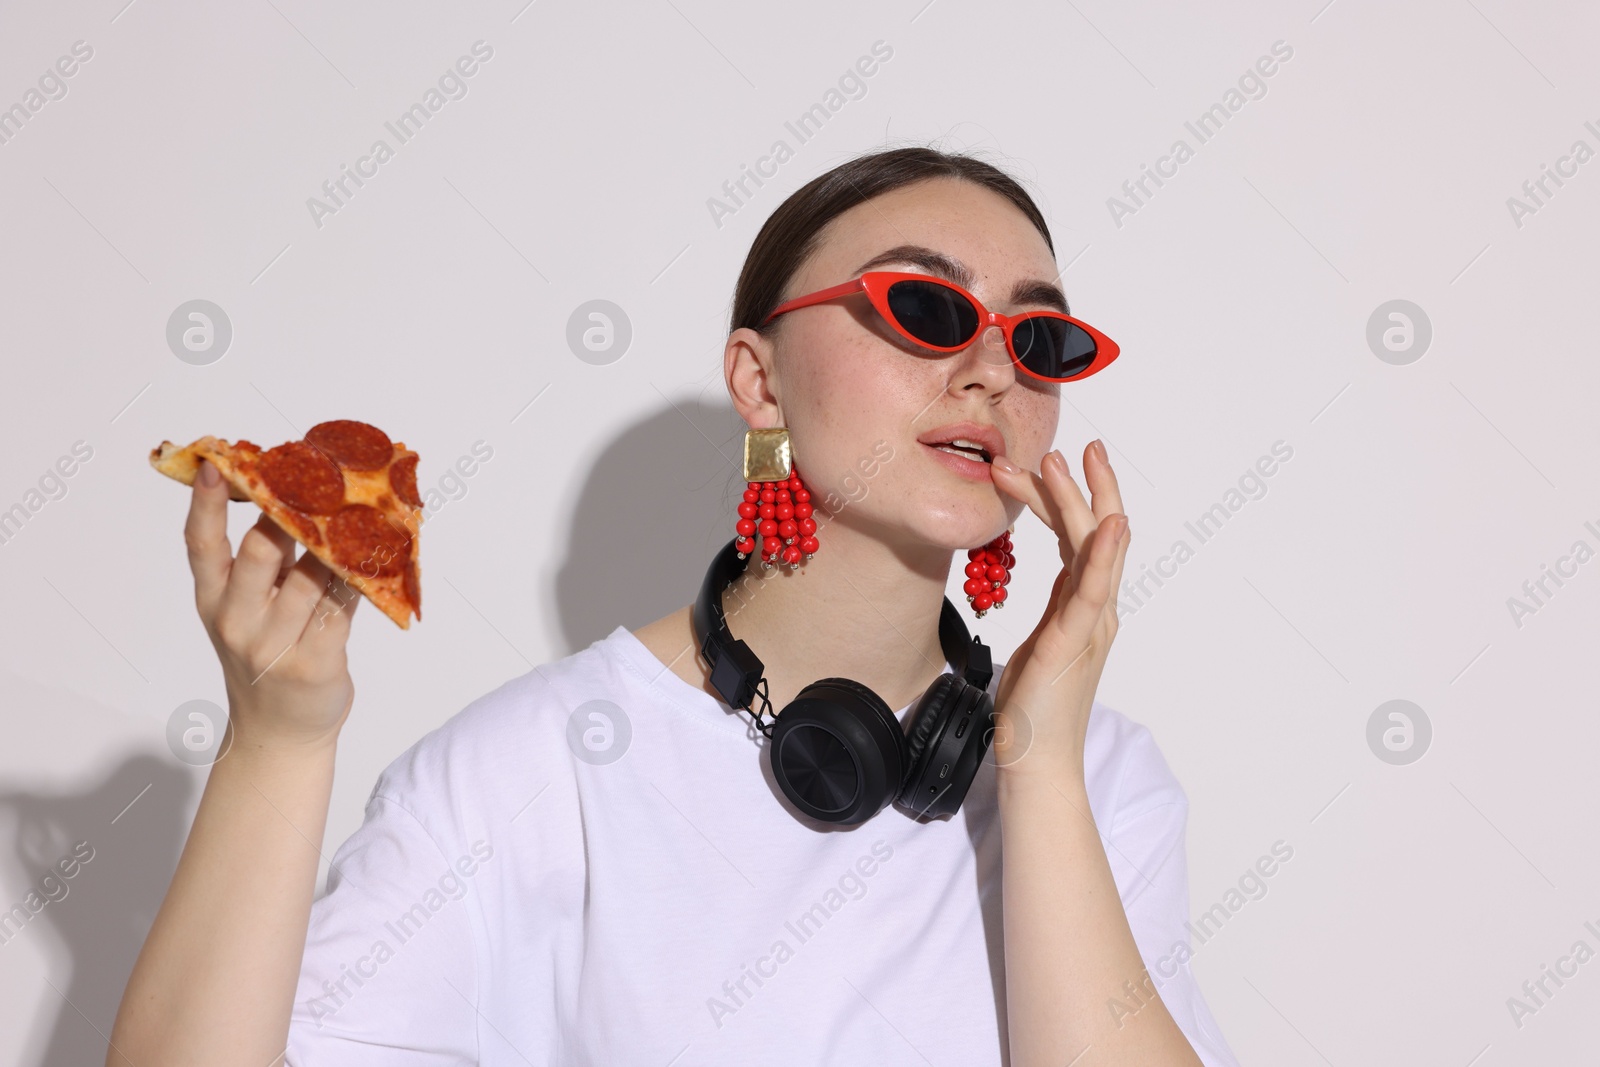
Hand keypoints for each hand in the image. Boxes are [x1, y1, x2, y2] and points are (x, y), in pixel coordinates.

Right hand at [185, 460, 359, 748]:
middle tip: (314, 477)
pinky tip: (377, 556)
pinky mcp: (316, 662)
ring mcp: (275, 644)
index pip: (201, 546)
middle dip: (287, 510)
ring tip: (358, 507)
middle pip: (259, 551)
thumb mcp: (246, 613)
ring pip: (310, 575)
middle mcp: (238, 620)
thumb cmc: (267, 660)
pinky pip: (342, 606)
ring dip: (336, 540)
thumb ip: (261, 566)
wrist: (279, 732)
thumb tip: (297, 503)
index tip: (212, 464)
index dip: (204, 504)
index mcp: (214, 601)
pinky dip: (360, 578)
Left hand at [985, 440, 1128, 777]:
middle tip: (1080, 444)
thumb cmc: (1035, 707)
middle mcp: (1096, 609)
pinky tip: (1110, 524)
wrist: (1036, 758)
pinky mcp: (1075, 640)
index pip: (1079, 540)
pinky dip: (1106, 554)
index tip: (1056, 463)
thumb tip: (1055, 575)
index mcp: (1084, 607)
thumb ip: (1055, 607)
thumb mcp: (1042, 641)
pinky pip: (1094, 589)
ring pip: (1093, 550)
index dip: (1070, 500)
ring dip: (1082, 502)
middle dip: (1088, 486)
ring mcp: (1090, 623)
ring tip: (1066, 462)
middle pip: (1096, 535)